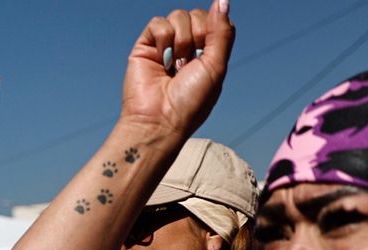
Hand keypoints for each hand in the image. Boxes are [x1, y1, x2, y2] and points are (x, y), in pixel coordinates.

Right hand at [120, 1, 233, 138]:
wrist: (160, 120)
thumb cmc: (190, 102)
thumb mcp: (216, 66)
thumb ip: (222, 32)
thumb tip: (223, 0)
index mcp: (205, 52)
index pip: (213, 20)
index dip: (212, 30)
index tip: (206, 54)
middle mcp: (186, 47)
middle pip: (197, 15)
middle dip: (197, 36)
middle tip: (189, 64)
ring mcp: (164, 45)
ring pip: (178, 16)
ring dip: (181, 41)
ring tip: (174, 65)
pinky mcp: (145, 46)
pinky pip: (158, 23)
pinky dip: (163, 39)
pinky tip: (161, 59)